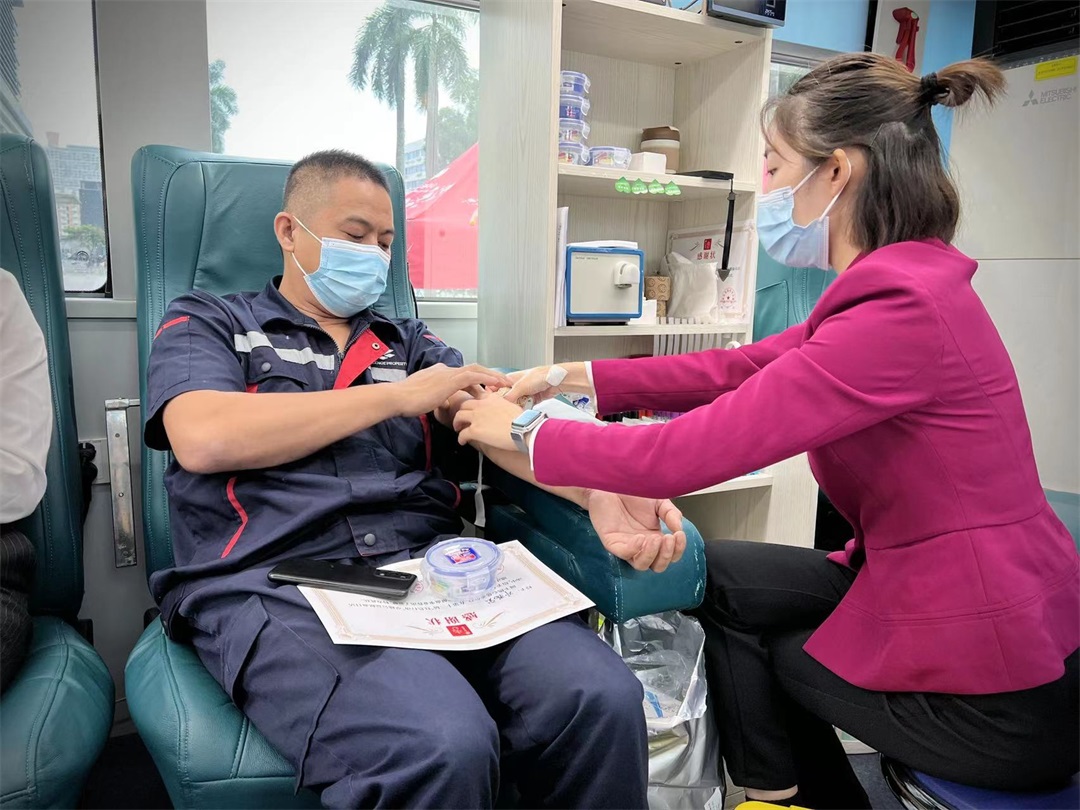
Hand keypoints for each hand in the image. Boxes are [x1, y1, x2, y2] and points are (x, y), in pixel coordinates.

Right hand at [396, 364, 510, 417]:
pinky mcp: (449, 380)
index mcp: (439, 373)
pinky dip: (486, 379)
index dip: (478, 380)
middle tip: (503, 383)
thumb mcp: (425, 398)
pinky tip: (496, 385)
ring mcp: (447, 373)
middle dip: (490, 375)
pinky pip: (473, 376)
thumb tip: (442, 402)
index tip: (488, 389)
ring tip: (505, 384)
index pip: (463, 374)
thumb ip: (435, 397)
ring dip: (492, 377)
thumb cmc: (406, 401)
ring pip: (476, 370)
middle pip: (474, 369)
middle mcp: (445, 370)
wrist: (397, 398)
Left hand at [453, 395, 523, 451]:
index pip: (476, 393)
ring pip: (458, 416)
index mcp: (491, 398)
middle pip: (464, 404)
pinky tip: (463, 442)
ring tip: (459, 429)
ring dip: (457, 423)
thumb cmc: (523, 420)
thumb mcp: (512, 406)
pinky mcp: (475, 430)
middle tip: (462, 419)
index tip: (469, 405)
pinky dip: (461, 439)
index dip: (471, 399)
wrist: (524, 429)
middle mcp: (482, 405)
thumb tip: (503, 409)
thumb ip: (502, 405)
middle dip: (461, 412)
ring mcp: (477, 417)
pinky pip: (462, 434)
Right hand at [503, 362, 589, 405]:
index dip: (495, 396)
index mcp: (511, 378)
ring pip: (516, 403)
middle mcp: (517, 386)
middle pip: (507, 398)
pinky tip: (523, 411)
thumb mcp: (521, 386)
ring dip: (517, 407)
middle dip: (507, 404)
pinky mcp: (532, 399)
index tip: (494, 403)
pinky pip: (525, 406)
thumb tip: (500, 404)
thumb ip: (509, 396)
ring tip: (515, 410)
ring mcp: (524, 393)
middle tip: (506, 409)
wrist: (557, 381)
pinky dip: (524, 409)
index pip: (498, 388)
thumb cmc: (541, 376)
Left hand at [584, 490, 686, 572]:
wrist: (614, 483)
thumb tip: (679, 529)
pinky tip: (641, 537)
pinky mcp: (612, 542)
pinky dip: (635, 549)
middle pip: (657, 566)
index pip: (670, 555)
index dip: (678, 550)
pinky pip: (624, 553)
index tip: (679, 535)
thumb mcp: (660, 502)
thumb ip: (671, 514)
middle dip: (666, 556)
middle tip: (669, 538)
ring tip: (656, 538)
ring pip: (641, 565)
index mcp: (655, 538)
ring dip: (652, 555)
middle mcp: (642, 546)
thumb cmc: (634, 494)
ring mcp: (627, 545)